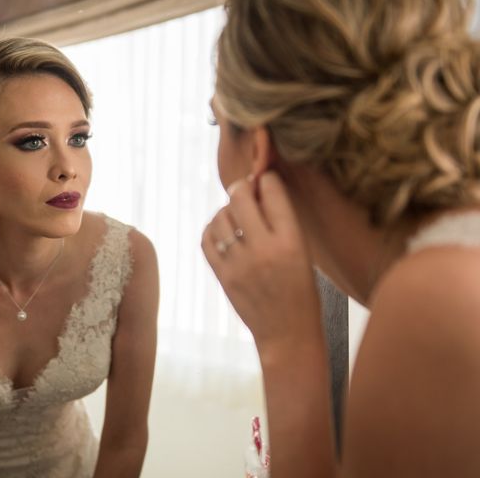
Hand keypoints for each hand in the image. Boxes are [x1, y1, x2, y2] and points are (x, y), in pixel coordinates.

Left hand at [202, 173, 321, 348]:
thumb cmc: (301, 290)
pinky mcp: (223, 276)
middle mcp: (264, 249)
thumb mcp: (304, 252)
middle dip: (241, 187)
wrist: (288, 333)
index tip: (266, 180)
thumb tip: (258, 187)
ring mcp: (240, 264)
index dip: (267, 179)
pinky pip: (207, 239)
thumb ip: (282, 221)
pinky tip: (222, 232)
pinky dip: (212, 229)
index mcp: (292, 241)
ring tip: (235, 216)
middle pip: (240, 197)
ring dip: (226, 210)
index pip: (272, 191)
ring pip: (220, 216)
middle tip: (245, 190)